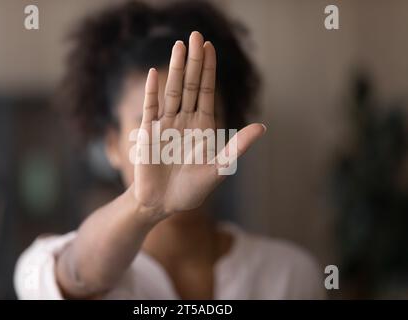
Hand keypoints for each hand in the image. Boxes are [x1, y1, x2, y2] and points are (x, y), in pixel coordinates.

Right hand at [134, 31, 265, 215]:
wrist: (162, 204)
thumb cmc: (191, 190)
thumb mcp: (218, 169)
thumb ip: (236, 147)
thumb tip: (262, 127)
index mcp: (204, 127)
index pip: (207, 92)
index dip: (209, 70)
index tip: (209, 47)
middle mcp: (185, 121)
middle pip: (191, 85)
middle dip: (194, 61)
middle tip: (195, 35)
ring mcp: (166, 125)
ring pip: (172, 91)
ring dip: (175, 69)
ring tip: (178, 46)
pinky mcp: (149, 133)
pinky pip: (150, 108)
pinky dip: (152, 91)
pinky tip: (154, 73)